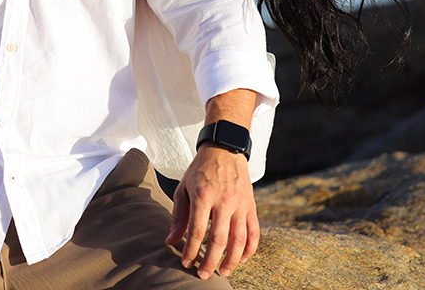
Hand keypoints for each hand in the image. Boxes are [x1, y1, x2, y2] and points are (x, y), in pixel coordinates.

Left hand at [166, 145, 258, 279]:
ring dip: (231, 260)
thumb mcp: (183, 188)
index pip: (197, 231)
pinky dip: (249, 249)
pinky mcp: (251, 206)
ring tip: (222, 272)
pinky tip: (241, 259)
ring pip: (239, 240)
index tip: (186, 263)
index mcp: (203, 196)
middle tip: (202, 275)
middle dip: (210, 261)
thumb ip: (178, 216)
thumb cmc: (200, 171)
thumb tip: (170, 241)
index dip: (191, 251)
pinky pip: (254, 233)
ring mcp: (240, 204)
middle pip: (218, 240)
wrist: (224, 150)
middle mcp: (224, 201)